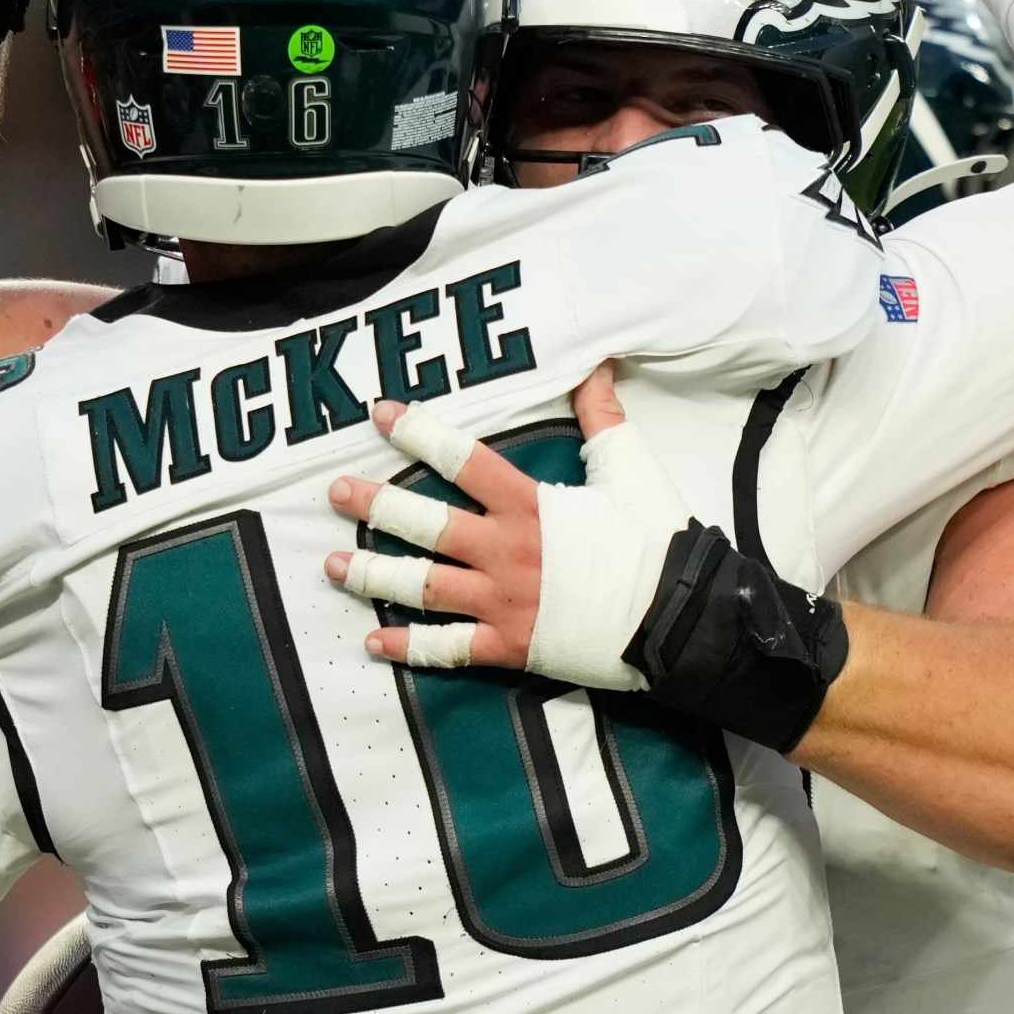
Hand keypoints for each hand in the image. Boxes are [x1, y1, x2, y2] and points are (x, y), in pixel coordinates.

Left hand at [325, 364, 688, 688]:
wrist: (680, 621)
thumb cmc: (657, 542)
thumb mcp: (631, 468)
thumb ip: (602, 416)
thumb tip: (595, 365)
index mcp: (531, 505)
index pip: (462, 460)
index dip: (418, 433)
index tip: (381, 415)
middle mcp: (506, 551)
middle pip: (425, 523)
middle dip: (375, 504)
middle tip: (334, 492)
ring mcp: (503, 602)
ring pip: (422, 585)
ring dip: (373, 573)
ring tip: (334, 564)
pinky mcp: (509, 647)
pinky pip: (447, 648)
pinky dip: (408, 647)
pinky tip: (372, 641)